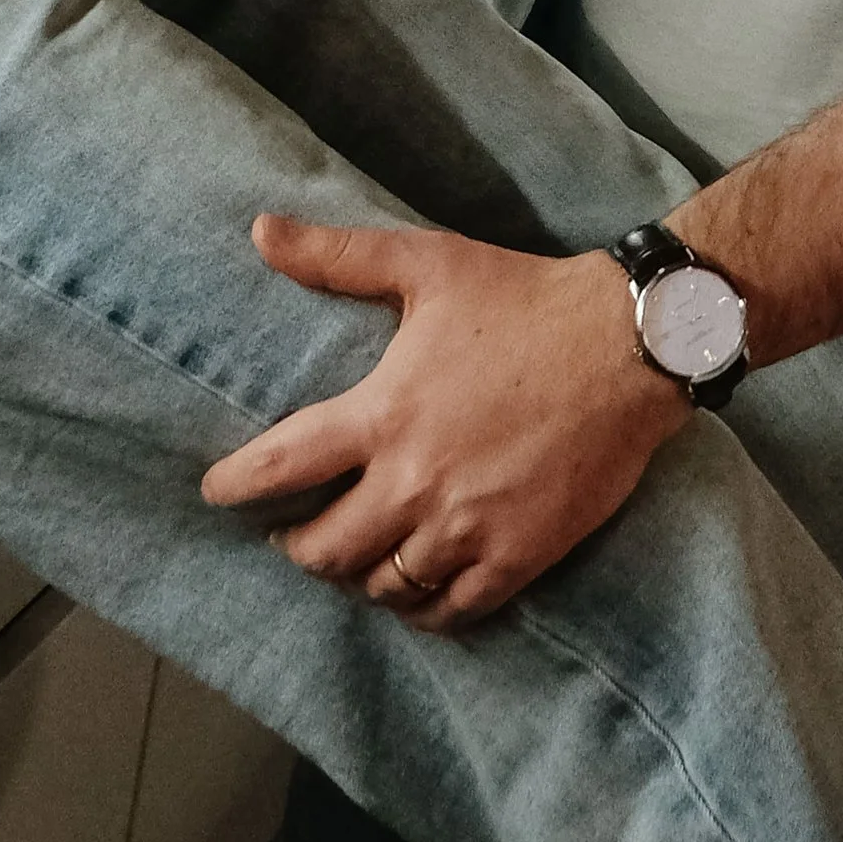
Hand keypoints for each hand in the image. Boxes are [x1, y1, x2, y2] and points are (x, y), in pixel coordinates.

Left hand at [200, 215, 685, 626]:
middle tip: (287, 537)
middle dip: (296, 547)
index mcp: (385, 413)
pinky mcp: (518, 555)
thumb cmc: (524, 297)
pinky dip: (422, 610)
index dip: (237, 485)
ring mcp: (467, 526)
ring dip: (358, 580)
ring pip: (385, 586)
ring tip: (351, 565)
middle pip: (326, 548)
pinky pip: (451, 610)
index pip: (284, 463)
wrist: (628, 345)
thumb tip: (259, 231)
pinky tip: (414, 595)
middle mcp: (416, 482)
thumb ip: (338, 257)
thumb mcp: (427, 262)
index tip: (213, 493)